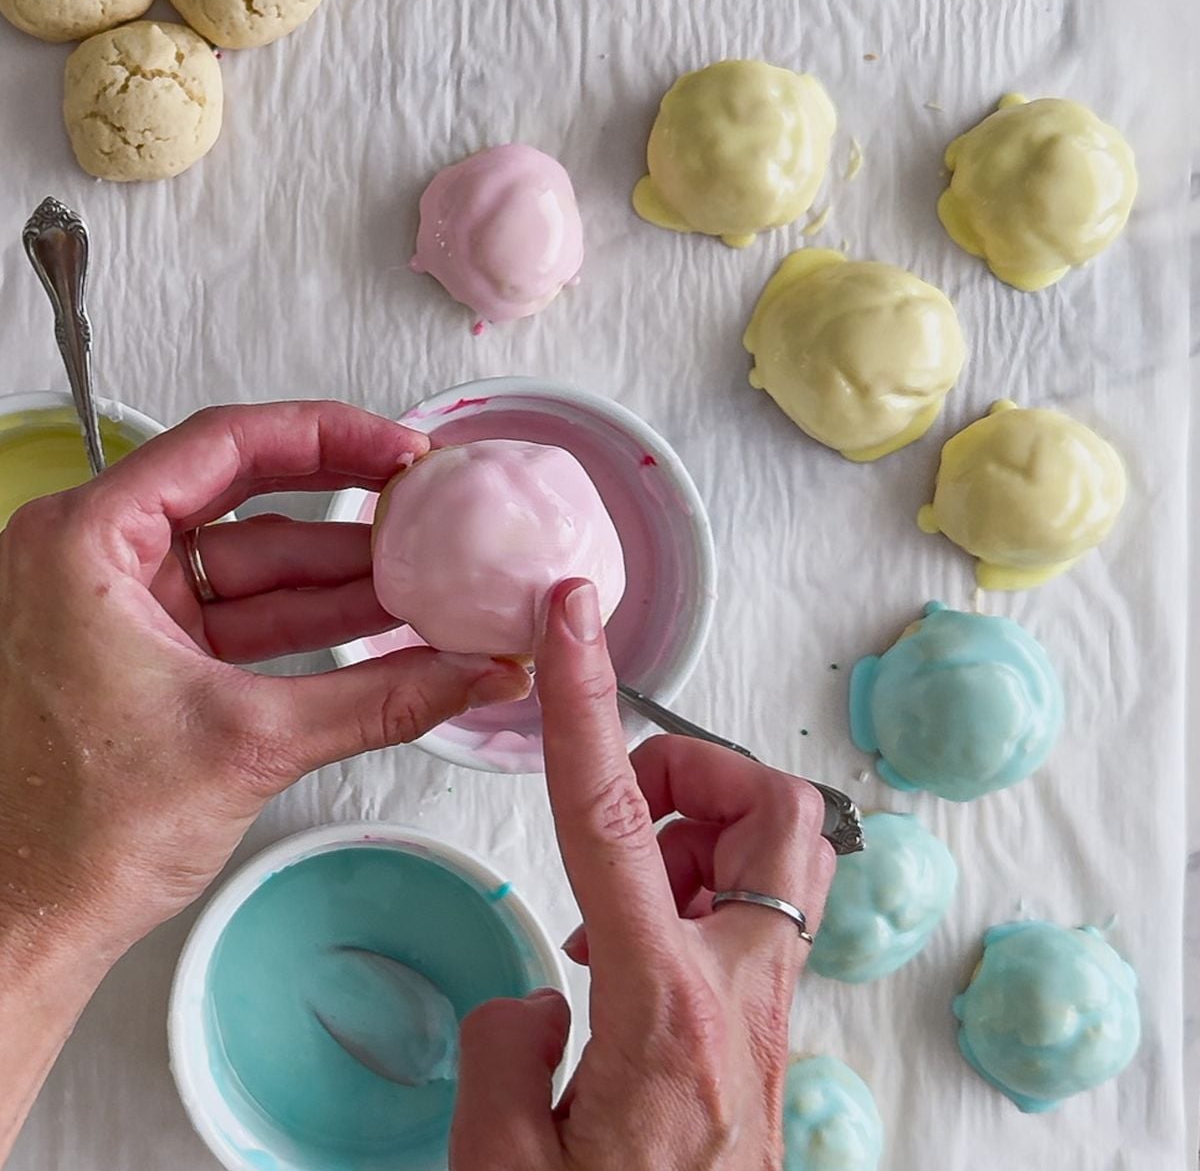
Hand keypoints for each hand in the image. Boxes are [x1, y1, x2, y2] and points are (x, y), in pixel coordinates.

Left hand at [0, 401, 531, 961]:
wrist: (27, 925)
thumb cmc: (72, 836)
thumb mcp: (252, 743)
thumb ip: (382, 700)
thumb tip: (470, 673)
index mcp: (84, 545)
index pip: (224, 445)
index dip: (327, 437)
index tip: (396, 448)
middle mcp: (93, 562)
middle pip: (244, 497)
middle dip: (343, 508)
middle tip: (420, 499)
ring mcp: (120, 610)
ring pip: (251, 565)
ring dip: (338, 577)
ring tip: (422, 579)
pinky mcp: (146, 655)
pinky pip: (242, 617)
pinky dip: (307, 623)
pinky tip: (377, 627)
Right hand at [450, 580, 834, 1170]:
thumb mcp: (501, 1166)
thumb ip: (505, 1046)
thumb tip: (544, 989)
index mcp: (663, 1005)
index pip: (613, 815)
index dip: (584, 702)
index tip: (572, 621)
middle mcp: (743, 988)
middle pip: (778, 807)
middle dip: (705, 772)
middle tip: (638, 808)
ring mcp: (774, 1003)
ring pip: (788, 850)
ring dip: (705, 833)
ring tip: (628, 894)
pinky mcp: (777, 1019)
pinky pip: (766, 905)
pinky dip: (704, 888)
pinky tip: (641, 948)